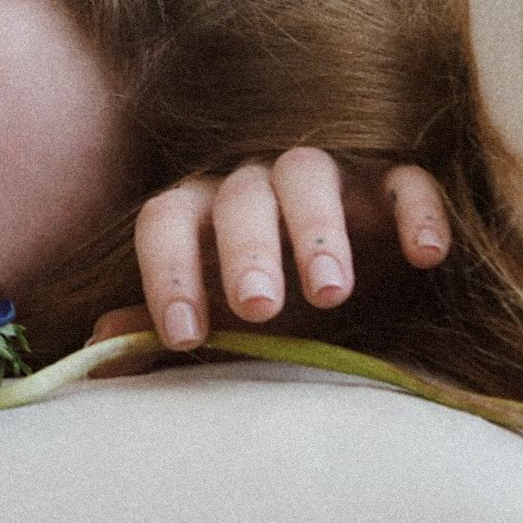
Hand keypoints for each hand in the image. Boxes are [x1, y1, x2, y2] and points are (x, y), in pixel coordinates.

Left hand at [105, 147, 450, 355]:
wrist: (347, 276)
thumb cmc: (263, 296)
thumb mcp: (214, 317)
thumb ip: (158, 326)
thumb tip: (97, 348)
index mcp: (198, 212)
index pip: (164, 221)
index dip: (168, 275)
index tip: (184, 336)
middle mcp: (252, 182)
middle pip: (238, 197)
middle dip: (246, 251)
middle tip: (259, 306)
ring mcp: (324, 174)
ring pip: (308, 176)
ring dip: (318, 231)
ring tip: (331, 291)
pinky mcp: (390, 180)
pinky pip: (402, 178)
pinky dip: (414, 209)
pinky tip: (424, 254)